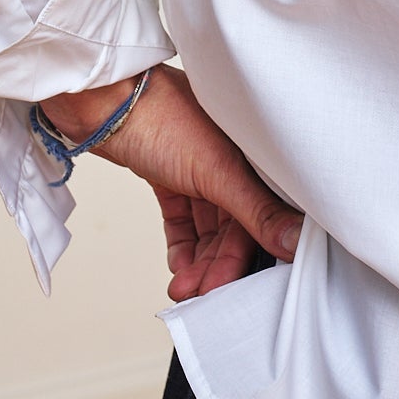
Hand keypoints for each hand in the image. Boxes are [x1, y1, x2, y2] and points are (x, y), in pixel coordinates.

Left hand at [38, 68, 304, 301]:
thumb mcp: (218, 172)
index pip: (262, 217)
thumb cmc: (162, 116)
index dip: (249, 255)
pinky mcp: (170, 174)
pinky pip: (183, 218)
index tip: (239, 289)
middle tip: (202, 296)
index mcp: (254, 155)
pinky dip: (182, 243)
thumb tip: (294, 242)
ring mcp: (199, 168)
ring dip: (198, 260)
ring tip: (184, 288)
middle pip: (233, 227)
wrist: (104, 101)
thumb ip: (257, 212)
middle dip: (217, 265)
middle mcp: (231, 162)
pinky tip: (179, 267)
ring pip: (208, 227)